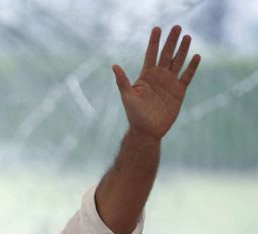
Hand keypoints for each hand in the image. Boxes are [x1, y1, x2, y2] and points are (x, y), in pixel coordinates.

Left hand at [112, 25, 200, 139]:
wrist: (147, 130)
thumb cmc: (134, 115)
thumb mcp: (128, 96)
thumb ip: (122, 81)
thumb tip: (114, 65)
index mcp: (146, 76)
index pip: (151, 54)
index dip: (154, 42)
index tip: (157, 28)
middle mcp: (158, 77)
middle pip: (166, 54)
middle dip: (171, 41)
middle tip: (177, 27)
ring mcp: (169, 83)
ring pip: (178, 62)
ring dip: (182, 50)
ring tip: (187, 37)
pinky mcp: (179, 92)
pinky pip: (187, 76)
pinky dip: (192, 67)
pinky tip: (196, 56)